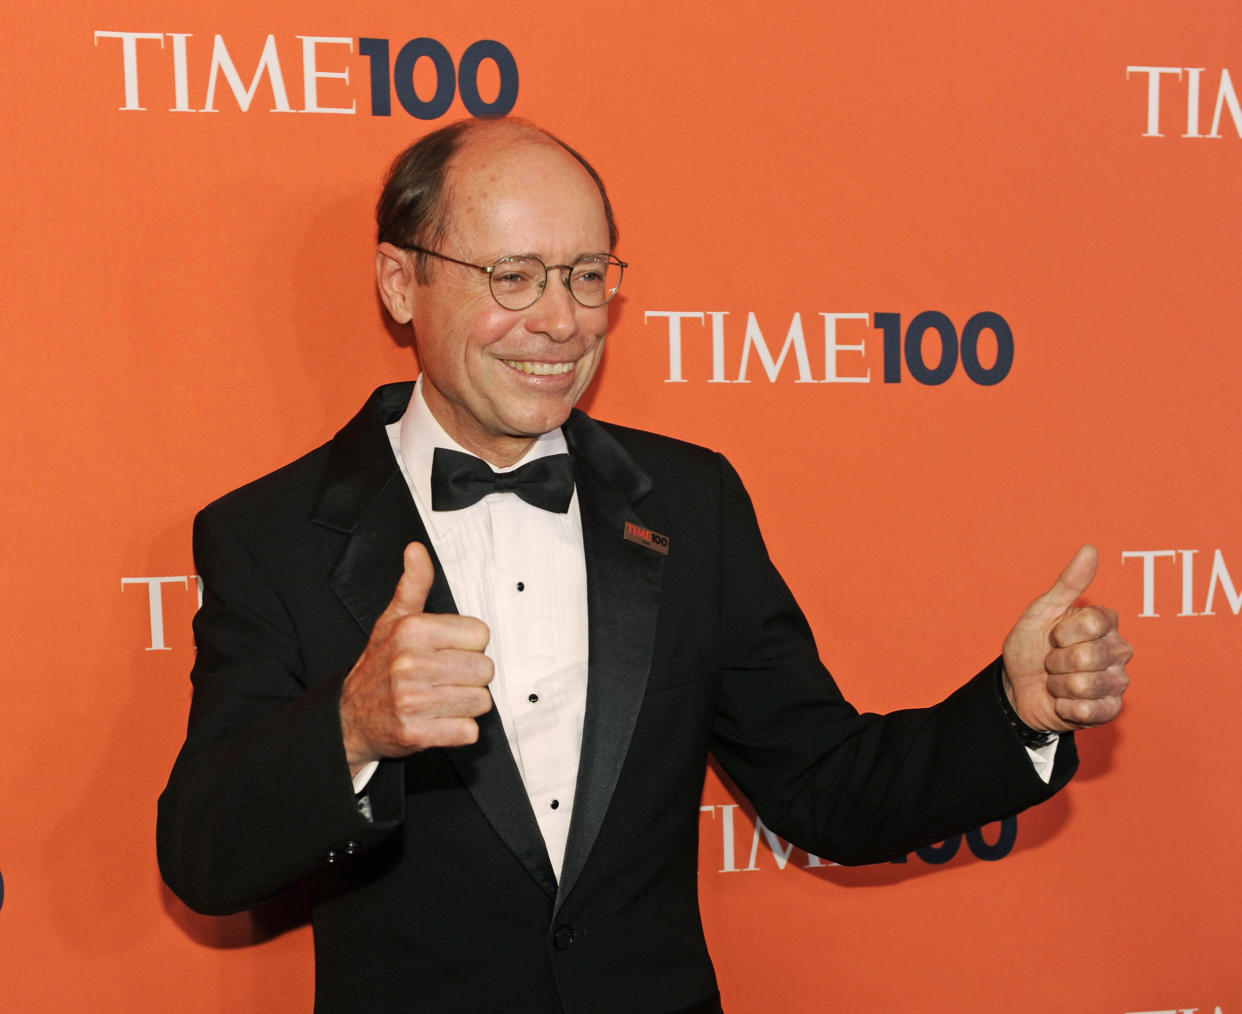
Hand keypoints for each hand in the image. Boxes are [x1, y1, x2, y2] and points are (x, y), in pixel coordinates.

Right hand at [339, 543, 492, 772]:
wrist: (349, 718)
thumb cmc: (378, 666)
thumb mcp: (392, 620)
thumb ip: (413, 584)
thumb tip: (416, 550)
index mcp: (412, 630)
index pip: (480, 634)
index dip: (468, 645)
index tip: (447, 651)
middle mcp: (411, 663)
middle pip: (485, 669)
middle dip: (469, 676)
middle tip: (444, 678)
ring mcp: (413, 700)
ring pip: (481, 701)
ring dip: (465, 704)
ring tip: (440, 699)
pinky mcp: (417, 733)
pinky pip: (469, 731)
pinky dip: (459, 729)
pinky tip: (438, 720)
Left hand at [1001, 544, 1131, 733]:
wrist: (1017, 688)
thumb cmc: (1030, 647)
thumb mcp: (1041, 612)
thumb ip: (1068, 583)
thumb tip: (1090, 549)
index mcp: (1105, 623)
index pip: (1094, 622)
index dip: (1063, 632)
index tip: (1053, 636)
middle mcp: (1118, 650)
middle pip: (1088, 655)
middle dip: (1056, 661)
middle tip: (1051, 662)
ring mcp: (1118, 681)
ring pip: (1086, 684)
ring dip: (1058, 685)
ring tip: (1056, 682)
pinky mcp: (1112, 709)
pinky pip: (1090, 710)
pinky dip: (1065, 707)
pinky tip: (1063, 702)